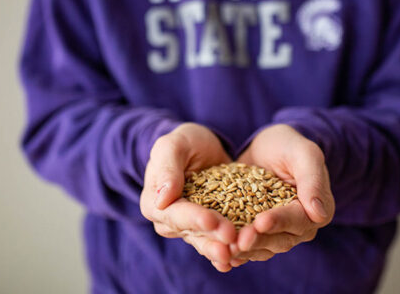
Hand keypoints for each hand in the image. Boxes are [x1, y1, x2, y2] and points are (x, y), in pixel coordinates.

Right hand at [140, 123, 236, 271]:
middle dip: (212, 237)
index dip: (193, 218)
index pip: (174, 214)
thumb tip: (161, 199)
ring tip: (239, 254)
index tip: (212, 219)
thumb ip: (167, 167)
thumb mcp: (173, 145)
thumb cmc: (184, 142)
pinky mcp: (211, 228)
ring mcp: (191, 227)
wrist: (203, 147)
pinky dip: (231, 250)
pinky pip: (219, 241)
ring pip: (206, 242)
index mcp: (154, 203)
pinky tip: (245, 256)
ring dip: (222, 249)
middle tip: (232, 239)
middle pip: (192, 232)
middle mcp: (170, 221)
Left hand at [232, 124, 334, 263]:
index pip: (298, 220)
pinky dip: (234, 251)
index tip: (261, 222)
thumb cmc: (288, 145)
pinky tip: (219, 254)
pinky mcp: (255, 232)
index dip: (279, 222)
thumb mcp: (303, 153)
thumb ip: (313, 180)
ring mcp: (276, 232)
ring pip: (262, 248)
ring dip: (244, 251)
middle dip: (258, 241)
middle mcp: (298, 227)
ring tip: (225, 249)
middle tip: (239, 241)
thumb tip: (319, 214)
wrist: (267, 147)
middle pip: (280, 240)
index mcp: (315, 210)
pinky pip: (247, 246)